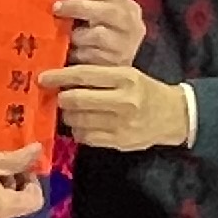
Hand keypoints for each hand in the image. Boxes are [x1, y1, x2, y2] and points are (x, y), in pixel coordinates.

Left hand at [51, 65, 189, 153]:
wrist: (174, 116)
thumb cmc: (145, 91)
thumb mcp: (128, 75)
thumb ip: (100, 76)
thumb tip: (64, 78)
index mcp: (125, 78)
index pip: (84, 75)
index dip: (59, 76)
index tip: (43, 78)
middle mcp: (124, 101)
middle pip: (77, 100)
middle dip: (62, 98)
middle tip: (59, 96)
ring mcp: (121, 124)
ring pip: (78, 120)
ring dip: (68, 116)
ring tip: (71, 111)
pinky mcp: (119, 142)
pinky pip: (86, 137)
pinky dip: (78, 131)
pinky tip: (83, 125)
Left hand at [56, 0, 144, 67]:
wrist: (117, 73)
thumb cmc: (103, 37)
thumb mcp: (100, 17)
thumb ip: (87, 5)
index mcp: (129, 8)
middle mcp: (132, 26)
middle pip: (107, 11)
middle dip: (79, 6)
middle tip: (57, 8)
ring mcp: (126, 46)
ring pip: (98, 35)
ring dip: (78, 34)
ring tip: (68, 37)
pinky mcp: (115, 65)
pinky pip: (91, 56)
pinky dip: (78, 53)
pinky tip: (73, 53)